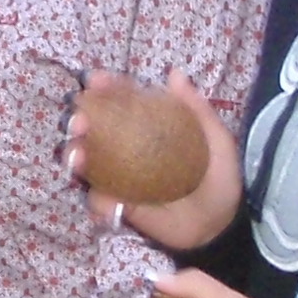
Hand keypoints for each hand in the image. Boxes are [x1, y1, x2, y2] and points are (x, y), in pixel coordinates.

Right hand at [68, 68, 242, 253]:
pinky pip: (101, 201)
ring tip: (78, 157)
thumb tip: (174, 74)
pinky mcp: (121, 206)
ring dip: (76, 156)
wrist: (220, 223)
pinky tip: (107, 201)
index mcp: (151, 127)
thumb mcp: (217, 140)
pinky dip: (99, 200)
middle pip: (97, 130)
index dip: (107, 89)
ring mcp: (122, 178)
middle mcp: (130, 148)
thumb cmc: (219, 178)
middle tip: (79, 122)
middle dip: (81, 121)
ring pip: (89, 163)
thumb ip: (198, 110)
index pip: (124, 102)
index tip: (96, 81)